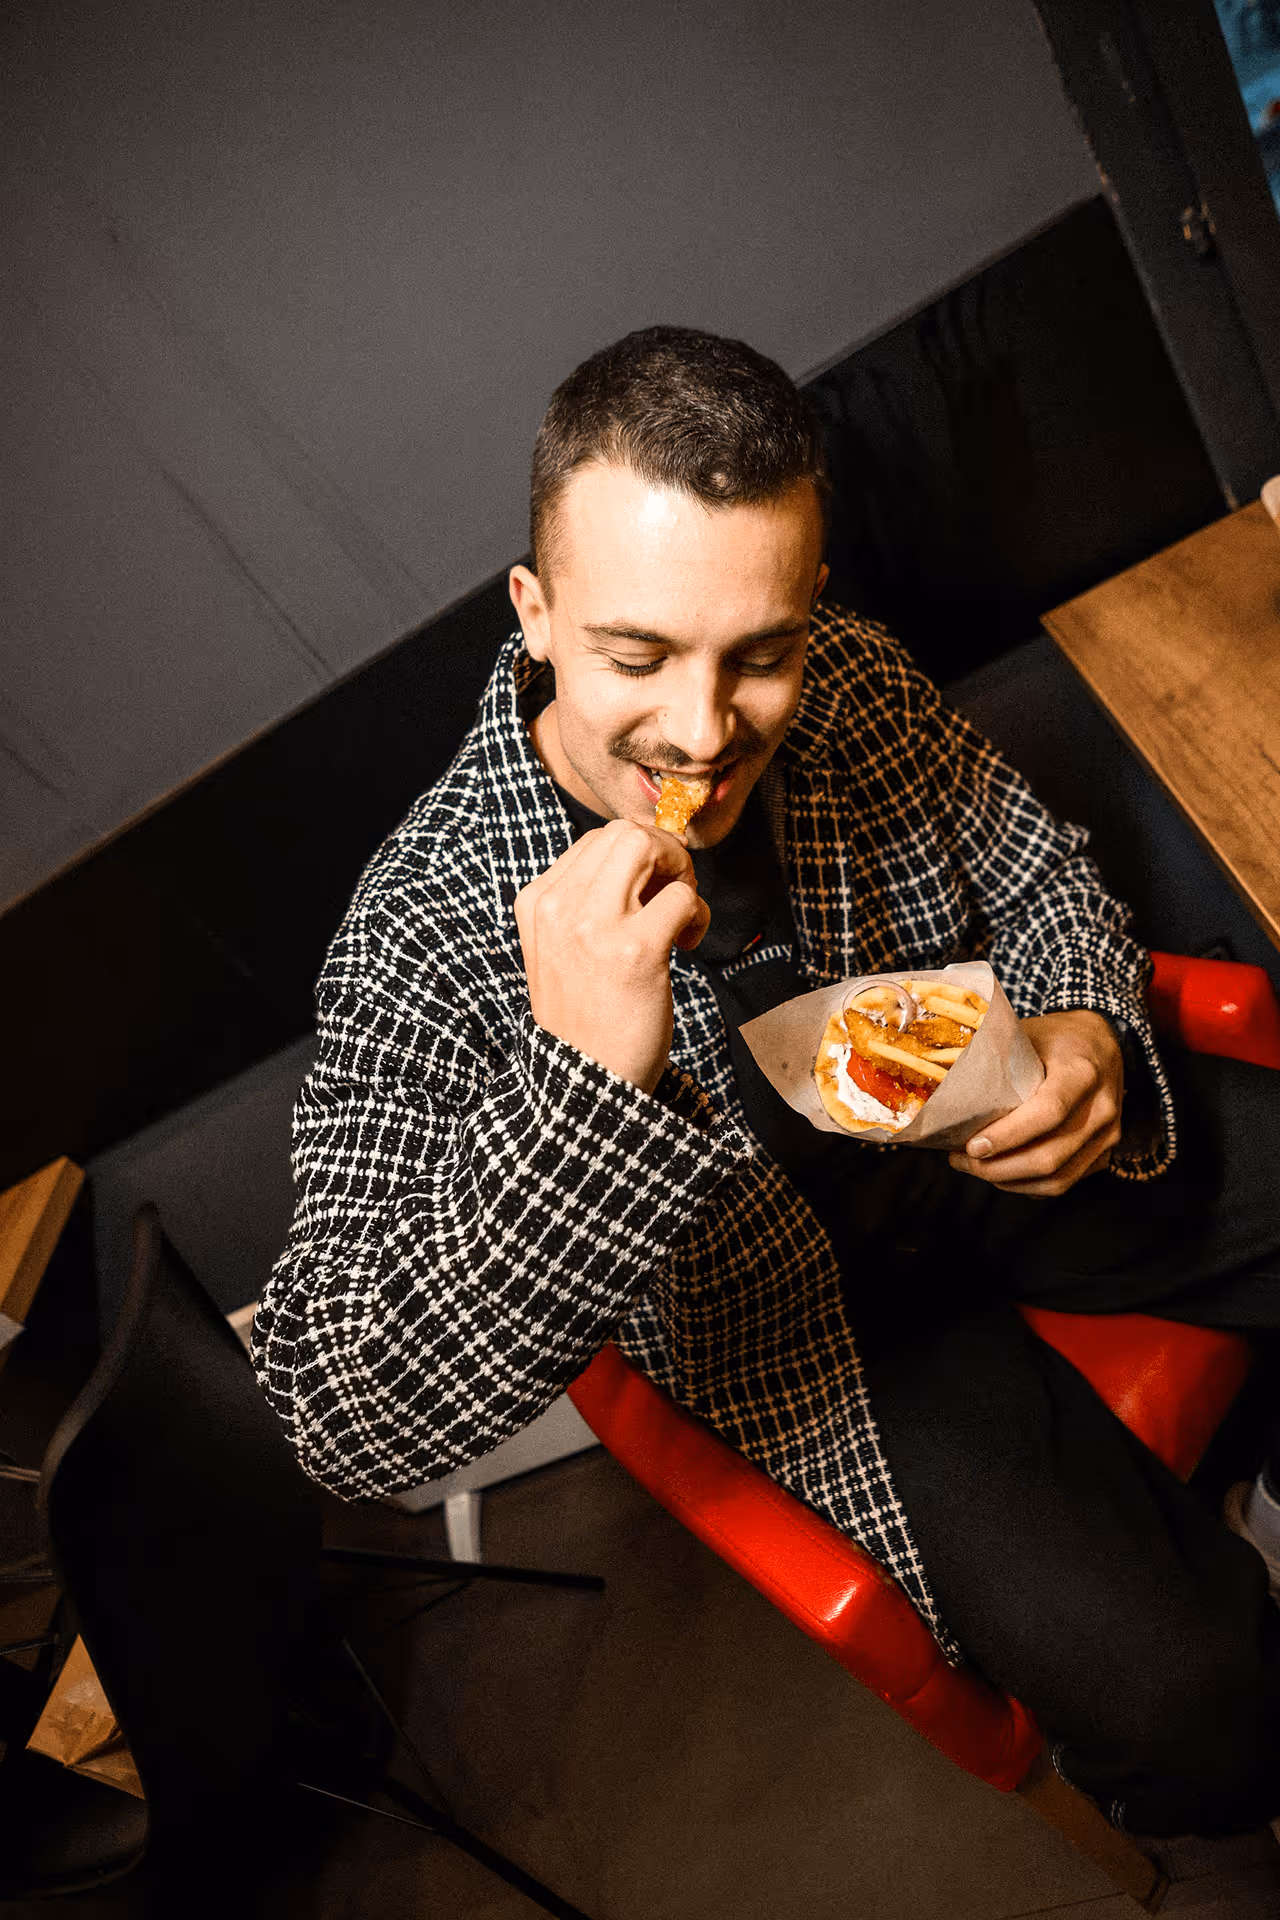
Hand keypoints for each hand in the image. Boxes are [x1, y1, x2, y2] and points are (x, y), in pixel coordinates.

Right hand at [515, 820, 709, 1093]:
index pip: (595, 841)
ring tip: (679, 916)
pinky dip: (698, 914)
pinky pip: (682, 898)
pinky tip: (688, 944)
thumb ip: (586, 902)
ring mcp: (594, 927)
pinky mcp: (635, 951)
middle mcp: (559, 908)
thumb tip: (645, 855)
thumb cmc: (585, 1016)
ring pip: (649, 847)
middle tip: (674, 893)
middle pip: (624, 833)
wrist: (585, 1084)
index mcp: (537, 902)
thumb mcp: (560, 949)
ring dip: (680, 874)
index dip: (637, 857)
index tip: (650, 893)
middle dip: (663, 853)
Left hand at [947, 1010, 1123, 1196]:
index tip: (971, 1146)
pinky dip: (1027, 1185)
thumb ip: (996, 1060)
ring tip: (974, 1168)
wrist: (1103, 1042)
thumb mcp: (1027, 1035)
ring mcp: (1108, 1135)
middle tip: (960, 1160)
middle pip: (1049, 1156)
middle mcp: (1102, 1108)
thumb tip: (942, 1086)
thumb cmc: (1056, 1038)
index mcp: (1082, 1072)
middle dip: (998, 1168)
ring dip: (1009, 1182)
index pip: (1047, 1113)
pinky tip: (1000, 1174)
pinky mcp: (1104, 1154)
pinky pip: (1065, 1183)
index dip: (1008, 1136)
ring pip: (1057, 1179)